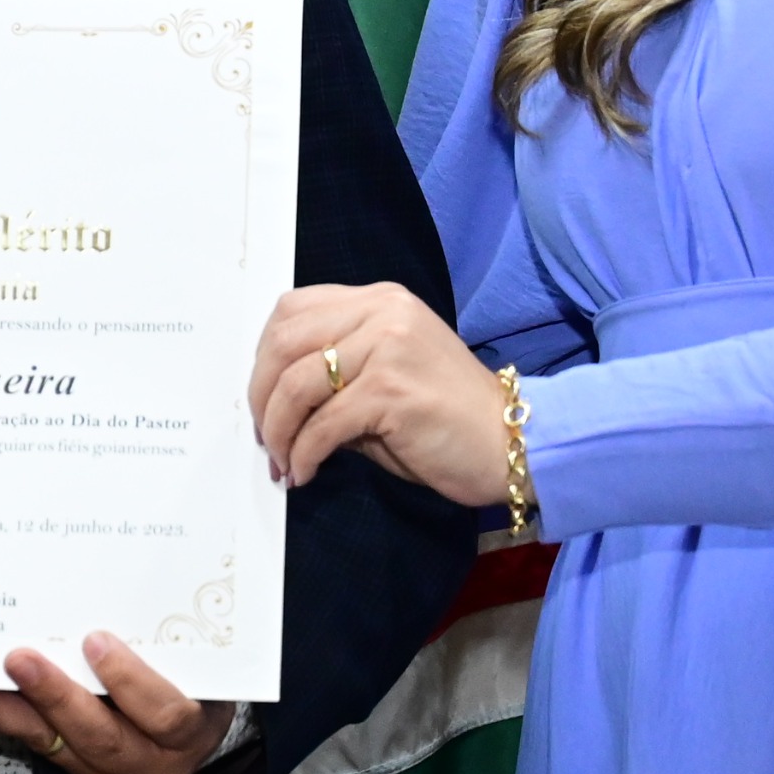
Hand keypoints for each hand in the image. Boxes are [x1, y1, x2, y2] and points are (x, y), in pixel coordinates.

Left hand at [0, 632, 234, 773]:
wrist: (201, 740)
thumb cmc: (200, 684)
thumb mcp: (202, 664)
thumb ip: (168, 641)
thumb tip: (122, 583)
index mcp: (190, 733)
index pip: (164, 714)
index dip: (129, 679)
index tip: (95, 640)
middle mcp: (151, 765)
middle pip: (101, 736)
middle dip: (55, 696)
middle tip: (17, 659)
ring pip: (55, 745)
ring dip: (5, 712)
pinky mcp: (79, 771)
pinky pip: (36, 743)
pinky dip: (0, 718)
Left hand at [249, 280, 510, 502]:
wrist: (514, 442)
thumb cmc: (447, 418)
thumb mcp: (385, 377)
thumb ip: (335, 373)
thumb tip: (275, 399)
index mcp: (379, 300)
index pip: (293, 310)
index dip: (264, 356)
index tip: (262, 398)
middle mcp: (382, 312)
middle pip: (284, 342)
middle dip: (260, 396)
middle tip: (263, 436)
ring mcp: (388, 347)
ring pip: (296, 385)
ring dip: (277, 431)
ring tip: (281, 461)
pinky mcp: (391, 391)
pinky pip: (322, 425)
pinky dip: (303, 454)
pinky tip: (305, 473)